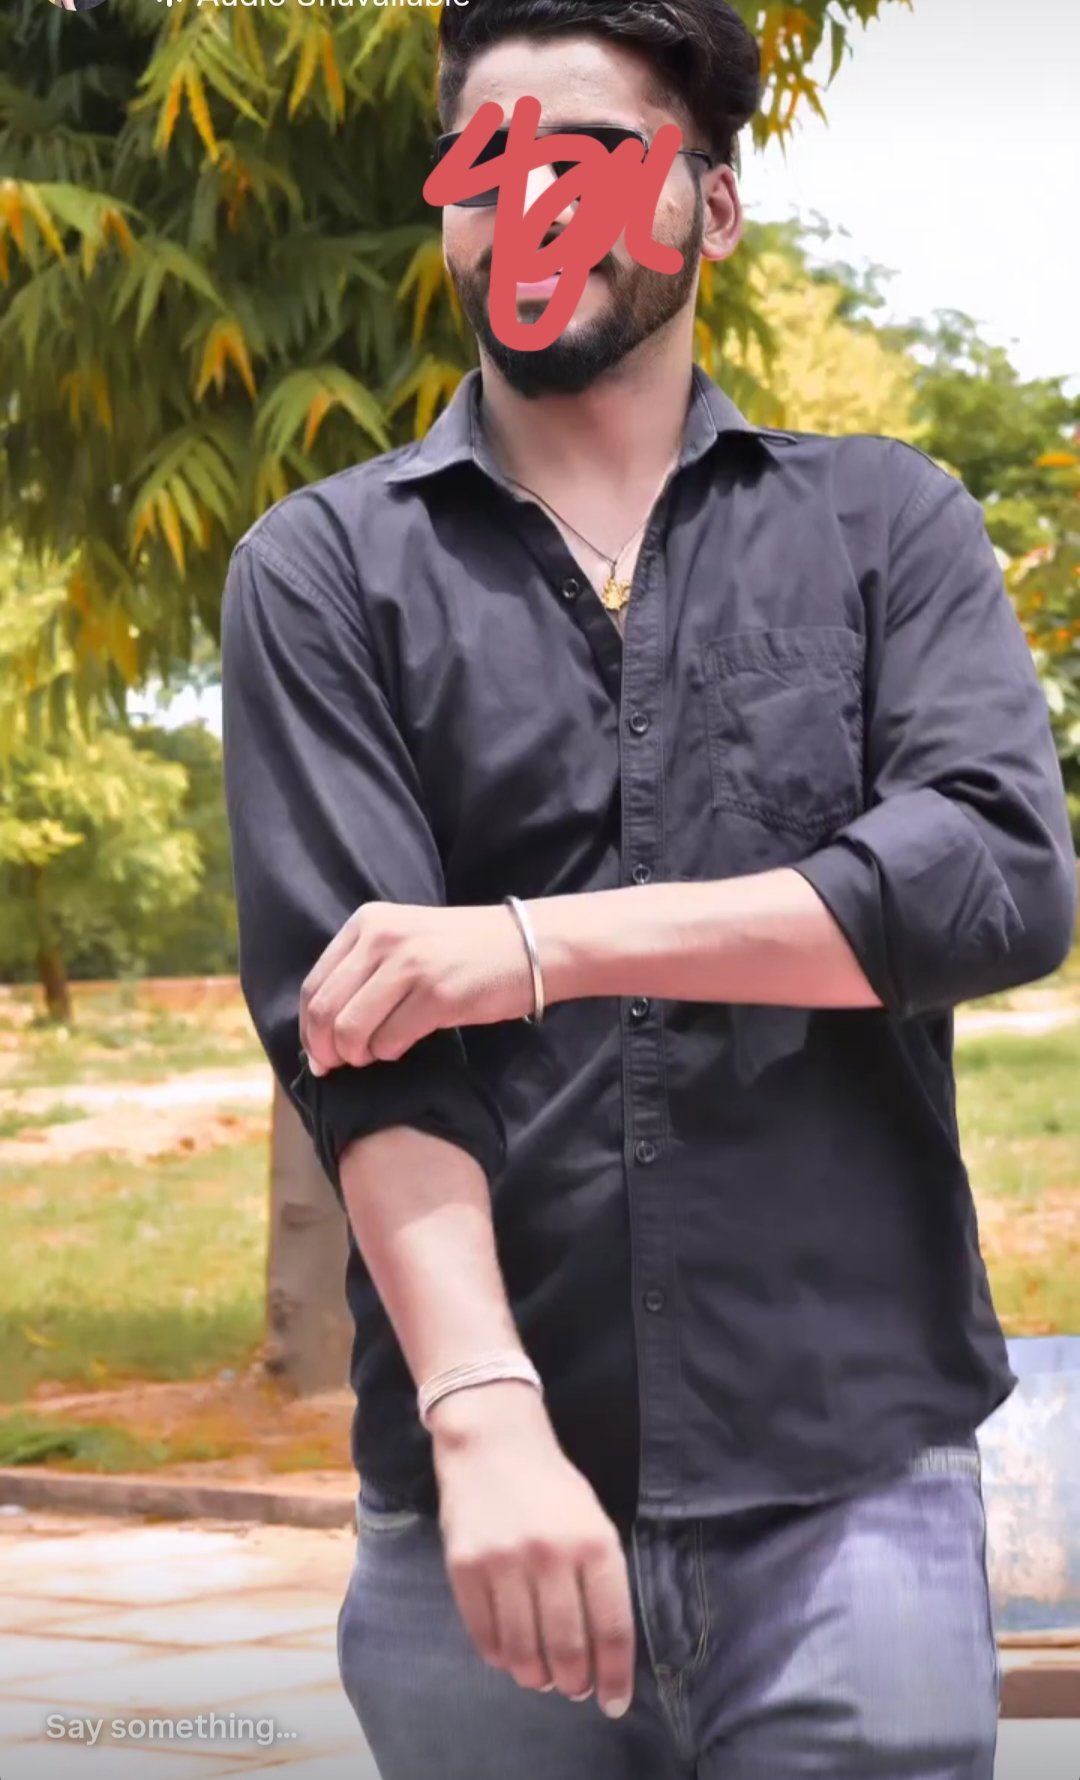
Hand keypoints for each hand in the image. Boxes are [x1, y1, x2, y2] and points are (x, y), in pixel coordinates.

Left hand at [300, 901, 535, 1071]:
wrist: (528, 945)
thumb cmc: (462, 951)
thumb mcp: (404, 939)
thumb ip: (362, 969)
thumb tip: (319, 1030)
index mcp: (367, 923)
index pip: (314, 986)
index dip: (309, 1029)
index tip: (319, 1054)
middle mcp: (383, 939)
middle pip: (325, 1011)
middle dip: (326, 1050)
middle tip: (340, 1066)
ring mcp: (410, 965)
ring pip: (351, 1031)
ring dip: (358, 1055)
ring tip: (376, 1054)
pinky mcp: (437, 994)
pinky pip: (389, 1042)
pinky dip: (389, 1054)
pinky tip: (403, 1045)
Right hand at [429, 1382, 635, 1717]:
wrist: (492, 1442)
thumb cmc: (551, 1488)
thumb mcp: (593, 1522)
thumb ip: (599, 1581)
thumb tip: (602, 1653)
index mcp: (595, 1543)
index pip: (613, 1629)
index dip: (616, 1676)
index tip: (614, 1703)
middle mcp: (551, 1555)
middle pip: (569, 1648)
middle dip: (575, 1682)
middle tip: (574, 1688)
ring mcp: (504, 1562)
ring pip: (524, 1651)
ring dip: (537, 1676)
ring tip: (542, 1677)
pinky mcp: (465, 1567)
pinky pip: (484, 1635)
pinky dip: (501, 1657)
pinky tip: (510, 1656)